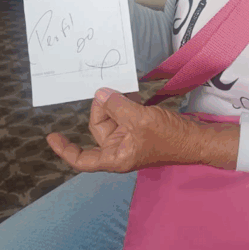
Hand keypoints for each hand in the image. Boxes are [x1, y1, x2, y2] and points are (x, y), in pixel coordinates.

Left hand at [46, 89, 203, 172]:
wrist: (196, 139)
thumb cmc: (168, 137)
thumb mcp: (139, 119)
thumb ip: (117, 106)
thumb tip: (101, 94)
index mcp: (115, 157)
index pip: (82, 159)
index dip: (65, 149)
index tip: (52, 137)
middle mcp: (119, 150)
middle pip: (98, 128)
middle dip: (103, 108)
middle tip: (112, 91)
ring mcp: (130, 139)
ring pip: (112, 118)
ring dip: (115, 103)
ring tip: (124, 90)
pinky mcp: (140, 129)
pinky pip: (125, 115)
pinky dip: (125, 104)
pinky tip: (131, 92)